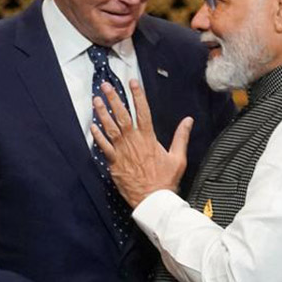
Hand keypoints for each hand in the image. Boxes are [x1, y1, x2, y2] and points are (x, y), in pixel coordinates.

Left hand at [91, 80, 192, 206]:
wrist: (153, 199)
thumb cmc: (166, 179)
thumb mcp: (178, 157)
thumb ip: (181, 137)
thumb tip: (188, 120)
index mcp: (149, 138)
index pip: (143, 111)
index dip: (137, 95)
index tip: (132, 82)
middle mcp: (134, 141)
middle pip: (122, 115)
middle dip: (114, 99)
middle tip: (106, 85)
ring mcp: (122, 152)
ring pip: (110, 128)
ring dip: (103, 113)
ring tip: (96, 99)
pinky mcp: (114, 163)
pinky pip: (103, 147)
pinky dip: (97, 136)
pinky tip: (92, 125)